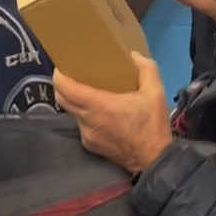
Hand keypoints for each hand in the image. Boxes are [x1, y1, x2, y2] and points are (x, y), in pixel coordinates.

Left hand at [54, 53, 172, 175]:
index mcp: (99, 106)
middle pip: (62, 100)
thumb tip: (134, 56)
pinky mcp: (90, 145)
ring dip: (74, 102)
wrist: (154, 160)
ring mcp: (87, 134)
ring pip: (71, 113)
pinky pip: (80, 126)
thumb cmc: (152, 126)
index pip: (66, 89)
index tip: (61, 67)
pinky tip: (97, 113)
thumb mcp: (156, 93)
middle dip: (62, 86)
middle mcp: (87, 120)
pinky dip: (84, 117)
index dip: (59, 76)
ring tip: (85, 92)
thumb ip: (146, 69)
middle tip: (70, 75)